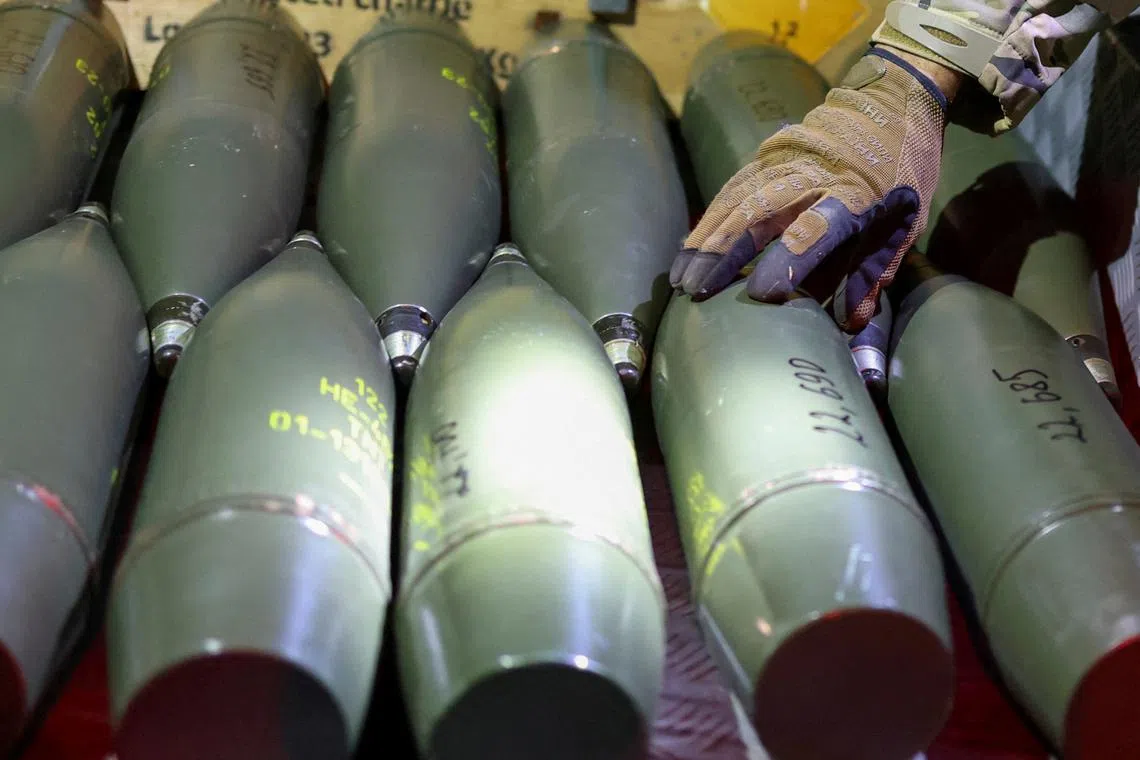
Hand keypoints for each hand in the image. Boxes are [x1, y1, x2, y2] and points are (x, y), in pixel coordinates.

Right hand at [671, 46, 959, 331]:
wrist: (892, 99)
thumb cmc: (901, 172)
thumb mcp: (905, 223)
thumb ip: (872, 274)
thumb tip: (849, 325)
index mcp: (856, 195)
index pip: (816, 230)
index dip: (787, 261)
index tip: (760, 294)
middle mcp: (815, 175)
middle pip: (760, 214)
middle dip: (724, 255)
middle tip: (697, 291)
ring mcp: (786, 160)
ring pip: (736, 201)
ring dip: (706, 241)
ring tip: (682, 278)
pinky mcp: (767, 154)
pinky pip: (731, 189)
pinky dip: (709, 219)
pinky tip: (689, 247)